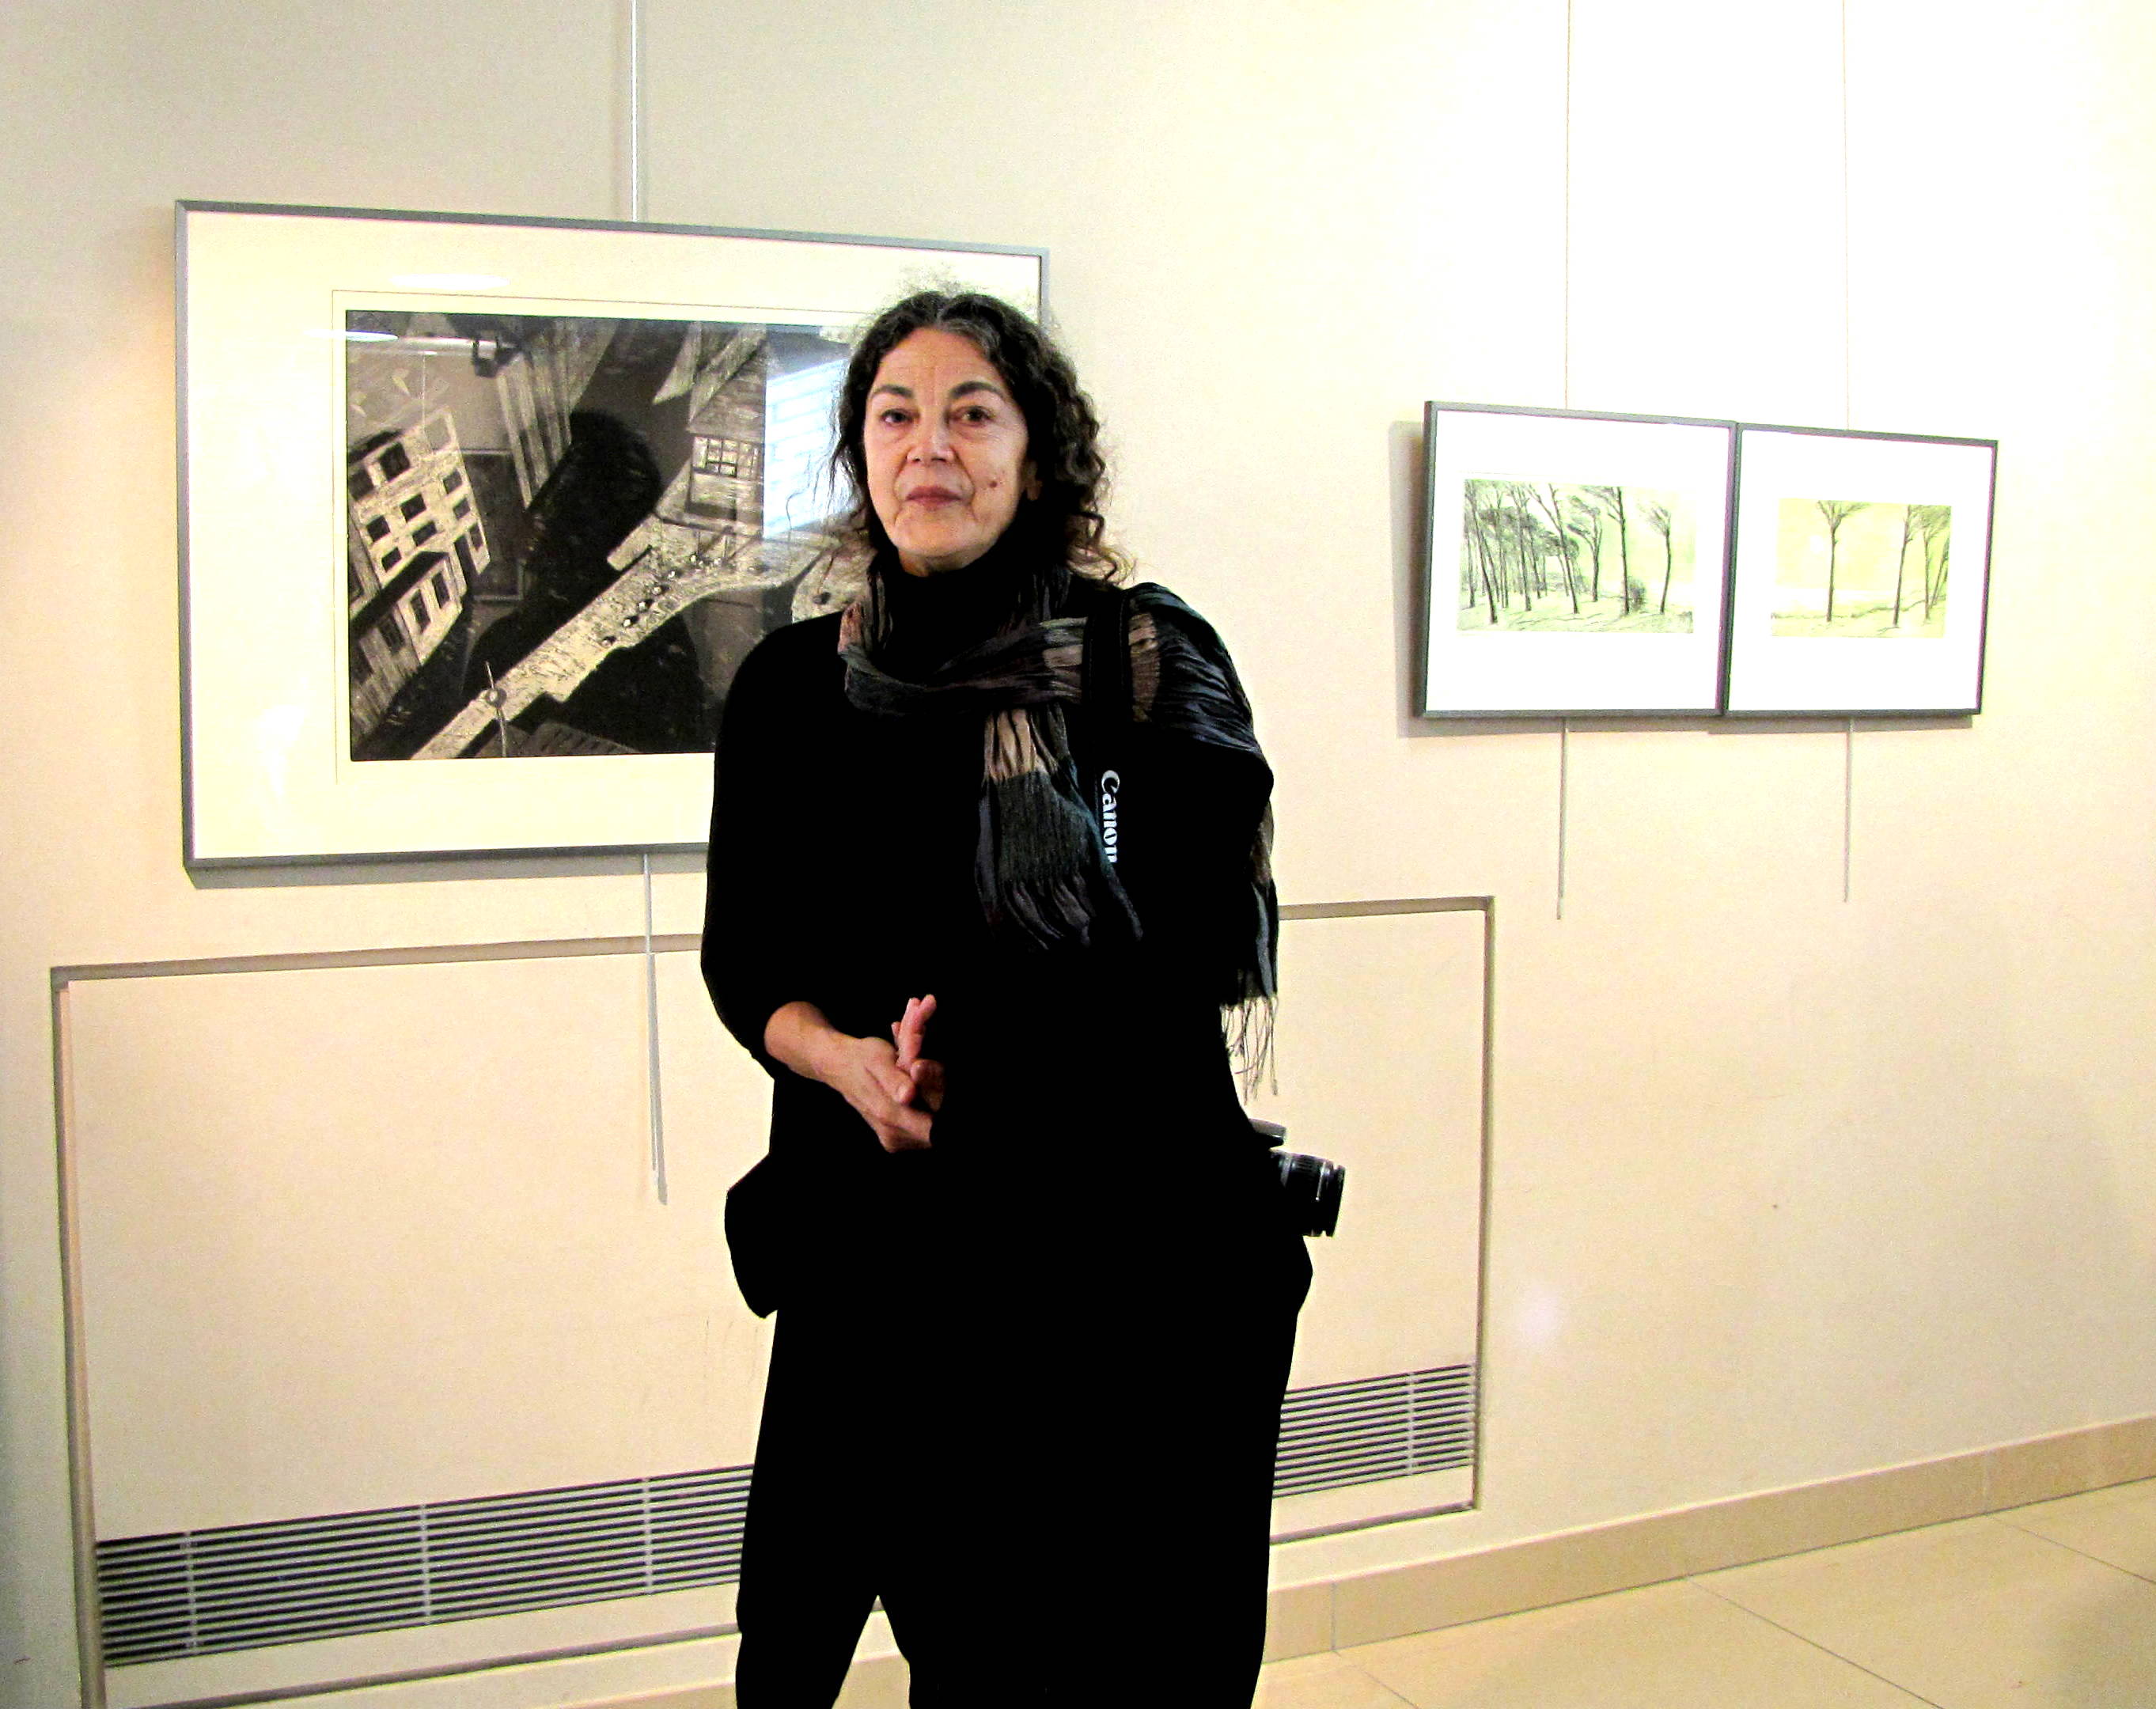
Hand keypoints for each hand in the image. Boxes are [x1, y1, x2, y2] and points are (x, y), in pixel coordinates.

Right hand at [764, 1000, 938, 1152]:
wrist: (839, 1067)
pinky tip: (913, 1092)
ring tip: (917, 1081)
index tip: (939, 1084)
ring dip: (932, 1106)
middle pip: (936, 1130)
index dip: (945, 1107)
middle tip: (926, 1075)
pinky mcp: (896, 1140)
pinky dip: (924, 1112)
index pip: (935, 1127)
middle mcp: (893, 1136)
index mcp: (889, 1115)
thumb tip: (908, 1096)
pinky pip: (922, 1131)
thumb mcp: (877, 1058)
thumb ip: (893, 1079)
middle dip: (939, 1102)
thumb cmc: (862, 1058)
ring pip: (931, 1132)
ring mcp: (894, 1141)